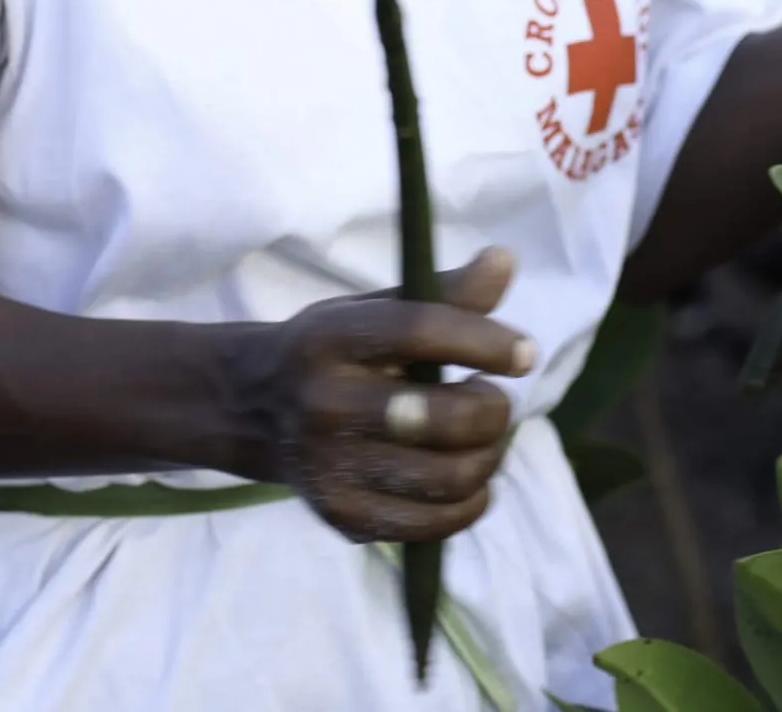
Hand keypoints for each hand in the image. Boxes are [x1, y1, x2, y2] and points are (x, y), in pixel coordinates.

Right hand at [247, 246, 534, 544]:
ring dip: (490, 455)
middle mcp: (324, 405)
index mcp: (330, 338)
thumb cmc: (335, 350)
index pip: (420, 333)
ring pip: (447, 477)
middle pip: (442, 418)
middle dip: (493, 409)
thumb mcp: (374, 309)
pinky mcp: (341, 517)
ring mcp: (330, 469)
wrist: (256, 409)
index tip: (525, 354)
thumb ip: (444, 292)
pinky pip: (434, 523)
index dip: (485, 342)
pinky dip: (472, 500)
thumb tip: (505, 260)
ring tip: (486, 436)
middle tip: (494, 397)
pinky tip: (471, 477)